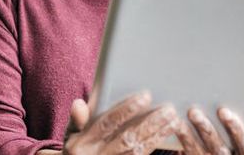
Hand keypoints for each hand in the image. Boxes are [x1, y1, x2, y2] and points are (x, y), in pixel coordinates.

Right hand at [62, 91, 179, 154]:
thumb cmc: (76, 150)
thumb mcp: (69, 136)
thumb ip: (76, 120)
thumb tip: (78, 103)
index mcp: (81, 144)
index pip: (106, 123)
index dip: (126, 109)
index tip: (146, 96)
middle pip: (127, 139)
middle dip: (149, 124)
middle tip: (168, 109)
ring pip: (137, 151)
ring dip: (157, 136)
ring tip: (173, 121)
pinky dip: (153, 147)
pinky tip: (166, 137)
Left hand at [175, 107, 243, 154]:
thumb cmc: (223, 144)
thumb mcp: (237, 141)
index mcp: (241, 154)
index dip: (236, 128)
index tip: (223, 111)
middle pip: (218, 148)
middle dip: (206, 128)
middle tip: (193, 111)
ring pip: (197, 151)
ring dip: (187, 135)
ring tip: (177, 119)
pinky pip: (185, 153)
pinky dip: (179, 139)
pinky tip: (173, 126)